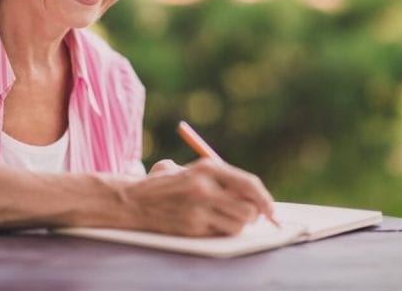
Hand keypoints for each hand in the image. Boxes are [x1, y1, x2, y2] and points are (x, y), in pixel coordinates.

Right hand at [122, 158, 273, 236]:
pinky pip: (220, 234)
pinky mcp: (192, 227)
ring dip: (237, 224)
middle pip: (249, 207)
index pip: (248, 183)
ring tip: (224, 218)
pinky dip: (220, 231)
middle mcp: (205, 187)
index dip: (264, 198)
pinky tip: (206, 224)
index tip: (269, 208)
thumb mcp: (189, 169)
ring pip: (238, 224)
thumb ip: (217, 177)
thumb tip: (251, 193)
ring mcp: (198, 209)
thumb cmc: (163, 184)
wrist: (132, 200)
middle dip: (254, 214)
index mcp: (207, 167)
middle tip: (250, 215)